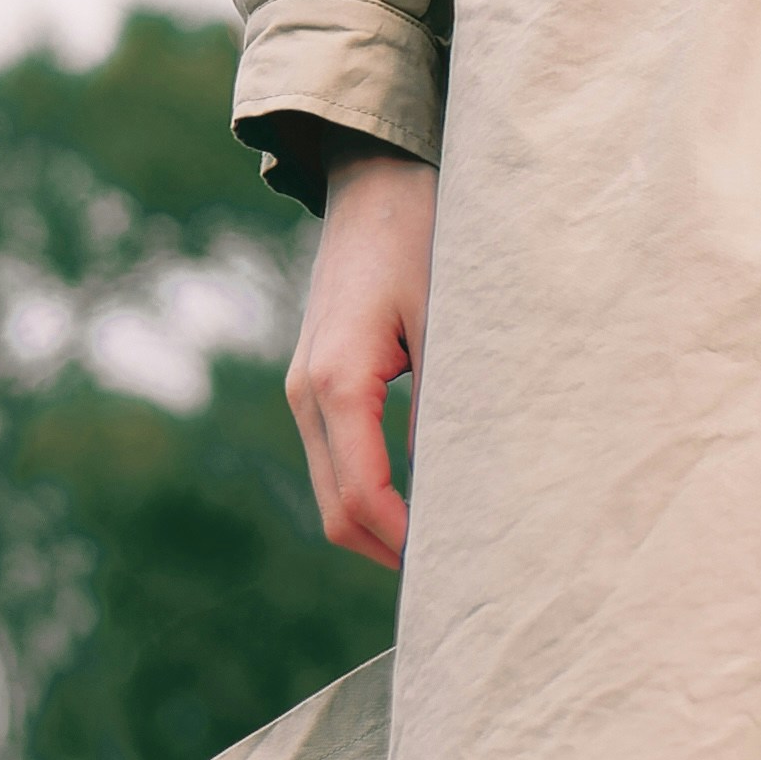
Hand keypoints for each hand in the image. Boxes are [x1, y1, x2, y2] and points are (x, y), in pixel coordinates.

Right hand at [286, 141, 436, 568]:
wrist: (374, 183)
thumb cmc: (420, 240)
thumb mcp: (447, 321)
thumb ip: (445, 406)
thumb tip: (458, 488)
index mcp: (337, 382)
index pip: (361, 497)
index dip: (403, 545)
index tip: (452, 570)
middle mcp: (306, 392)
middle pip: (335, 510)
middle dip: (387, 551)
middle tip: (453, 577)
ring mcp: (302, 388)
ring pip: (331, 489)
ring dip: (376, 525)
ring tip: (443, 546)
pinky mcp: (313, 380)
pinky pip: (334, 457)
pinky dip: (367, 492)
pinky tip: (418, 500)